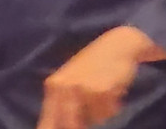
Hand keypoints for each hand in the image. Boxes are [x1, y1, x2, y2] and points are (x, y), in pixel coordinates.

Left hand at [36, 26, 165, 128]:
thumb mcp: (72, 80)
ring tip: (103, 92)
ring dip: (101, 112)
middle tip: (94, 103)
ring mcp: (82, 89)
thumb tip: (58, 126)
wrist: (117, 45)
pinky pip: (108, 112)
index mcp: (54, 86)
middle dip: (81, 123)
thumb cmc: (94, 64)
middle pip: (70, 125)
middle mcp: (65, 88)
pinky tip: (112, 89)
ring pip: (94, 120)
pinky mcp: (101, 91)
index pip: (47, 121)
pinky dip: (113, 105)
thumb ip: (63, 103)